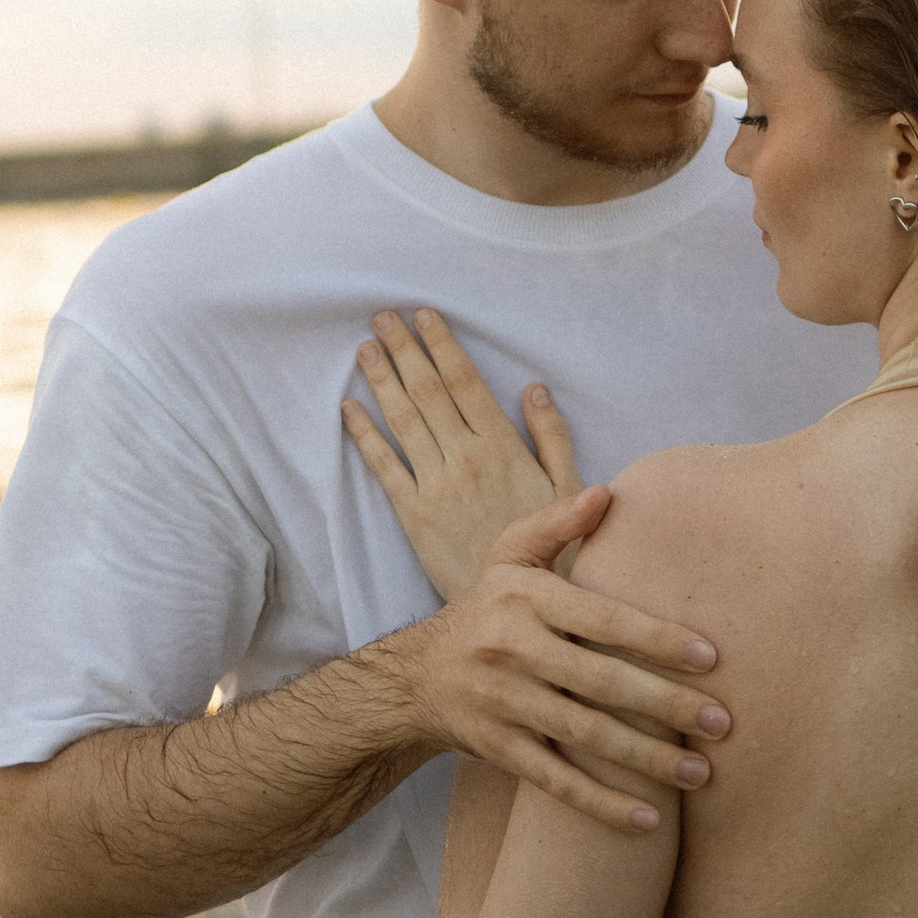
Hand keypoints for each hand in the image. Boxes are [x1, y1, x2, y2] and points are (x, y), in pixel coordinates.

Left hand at [344, 307, 580, 599]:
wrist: (516, 603)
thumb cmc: (551, 546)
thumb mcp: (568, 487)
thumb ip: (552, 435)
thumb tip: (534, 387)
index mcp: (501, 446)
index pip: (465, 382)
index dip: (442, 346)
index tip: (424, 315)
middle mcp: (464, 458)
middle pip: (428, 392)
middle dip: (404, 350)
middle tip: (382, 316)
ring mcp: (434, 486)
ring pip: (403, 421)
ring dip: (382, 380)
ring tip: (366, 347)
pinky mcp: (412, 515)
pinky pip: (383, 468)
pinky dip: (364, 436)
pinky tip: (348, 408)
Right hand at [396, 494, 733, 835]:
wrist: (414, 677)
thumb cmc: (485, 607)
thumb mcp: (509, 554)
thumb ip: (558, 523)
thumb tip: (610, 493)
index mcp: (526, 598)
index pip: (603, 618)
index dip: (657, 639)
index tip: (712, 658)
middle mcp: (513, 650)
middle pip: (602, 682)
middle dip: (667, 706)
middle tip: (724, 723)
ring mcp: (504, 704)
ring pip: (585, 737)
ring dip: (647, 760)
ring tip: (702, 774)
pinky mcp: (499, 750)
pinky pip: (556, 783)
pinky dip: (602, 805)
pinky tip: (650, 822)